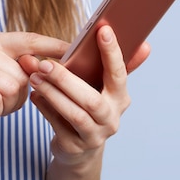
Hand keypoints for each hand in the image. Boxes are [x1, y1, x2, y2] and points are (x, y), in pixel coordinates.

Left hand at [18, 25, 149, 166]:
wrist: (78, 149)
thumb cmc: (88, 107)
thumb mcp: (102, 88)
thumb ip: (114, 66)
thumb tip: (145, 45)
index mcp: (120, 98)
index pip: (119, 74)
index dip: (112, 53)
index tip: (103, 30)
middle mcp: (111, 118)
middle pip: (91, 99)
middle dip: (66, 80)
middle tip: (44, 63)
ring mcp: (94, 136)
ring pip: (75, 114)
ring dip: (52, 94)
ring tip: (35, 77)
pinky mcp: (75, 147)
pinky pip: (58, 126)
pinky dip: (45, 109)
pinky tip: (34, 95)